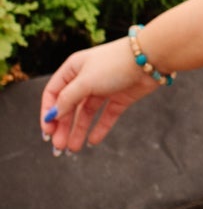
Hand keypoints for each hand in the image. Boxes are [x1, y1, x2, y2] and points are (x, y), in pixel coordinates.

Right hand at [40, 38, 159, 154]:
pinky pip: (106, 116)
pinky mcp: (120, 98)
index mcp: (73, 69)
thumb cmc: (114, 64)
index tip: (47, 131)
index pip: (54, 93)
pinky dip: (99, 128)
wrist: (149, 59)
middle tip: (58, 146)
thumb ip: (68, 99)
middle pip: (69, 106)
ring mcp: (104, 89)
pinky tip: (92, 141)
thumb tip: (53, 115)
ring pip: (86, 113)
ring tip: (73, 149)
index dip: (48, 112)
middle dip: (63, 126)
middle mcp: (86, 79)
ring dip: (79, 130)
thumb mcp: (85, 82)